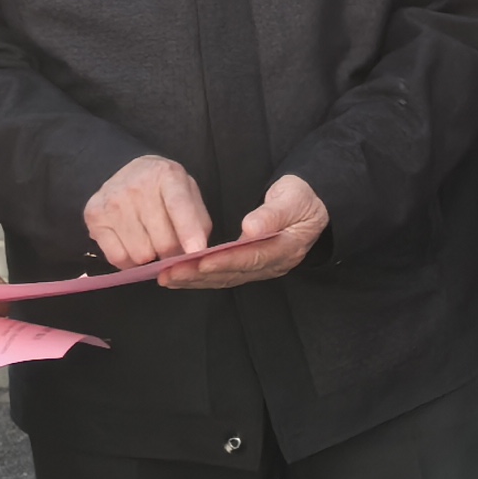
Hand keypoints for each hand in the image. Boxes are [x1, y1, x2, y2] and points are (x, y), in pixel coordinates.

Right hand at [85, 153, 213, 269]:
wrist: (128, 173)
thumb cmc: (164, 190)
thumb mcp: (188, 194)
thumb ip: (198, 222)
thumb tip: (196, 253)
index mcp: (167, 174)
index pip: (178, 205)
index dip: (188, 231)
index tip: (195, 251)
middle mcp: (137, 186)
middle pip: (163, 242)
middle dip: (172, 252)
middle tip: (170, 245)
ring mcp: (112, 201)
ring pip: (141, 255)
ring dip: (150, 256)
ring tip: (149, 240)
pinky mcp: (94, 217)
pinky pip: (118, 258)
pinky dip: (129, 261)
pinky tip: (132, 245)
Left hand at [157, 173, 328, 291]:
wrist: (311, 205)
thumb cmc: (301, 198)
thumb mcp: (293, 198)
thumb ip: (273, 213)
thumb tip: (251, 228)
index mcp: (286, 248)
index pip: (251, 258)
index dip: (224, 261)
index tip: (199, 261)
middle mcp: (274, 264)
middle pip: (234, 273)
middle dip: (200, 275)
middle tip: (170, 273)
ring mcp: (262, 268)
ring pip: (226, 278)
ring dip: (195, 280)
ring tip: (166, 277)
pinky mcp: (250, 267)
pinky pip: (224, 275)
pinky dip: (200, 277)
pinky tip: (179, 276)